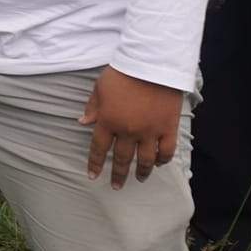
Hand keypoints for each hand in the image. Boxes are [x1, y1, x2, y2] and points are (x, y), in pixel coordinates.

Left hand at [79, 66, 182, 188]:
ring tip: (139, 179)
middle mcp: (127, 131)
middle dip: (117, 174)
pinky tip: (157, 164)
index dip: (95, 163)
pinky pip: (166, 151)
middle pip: (121, 158)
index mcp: (108, 120)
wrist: (151, 64)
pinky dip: (161, 160)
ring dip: (141, 172)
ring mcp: (149, 132)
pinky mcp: (168, 129)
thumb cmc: (122, 73)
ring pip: (144, 160)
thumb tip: (83, 123)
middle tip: (116, 186)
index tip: (93, 175)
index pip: (98, 147)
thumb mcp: (100, 87)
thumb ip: (92, 107)